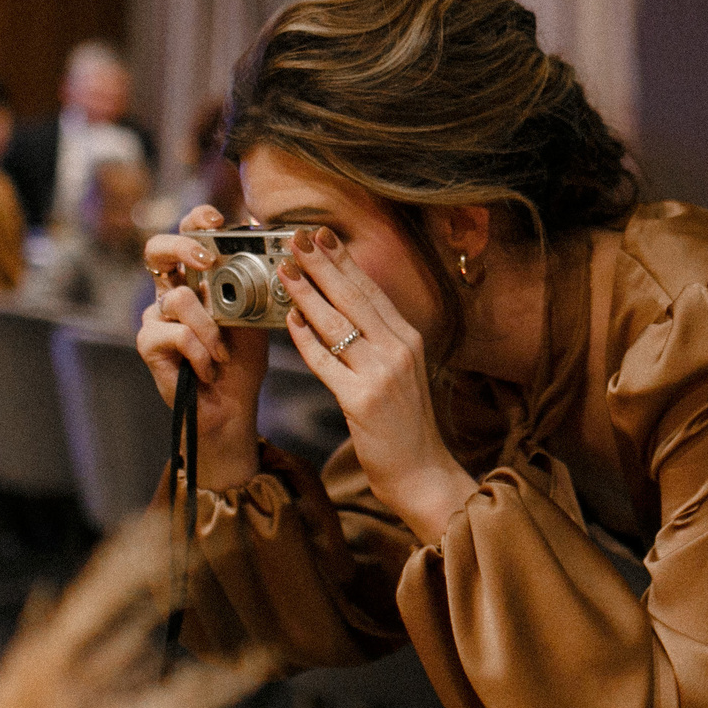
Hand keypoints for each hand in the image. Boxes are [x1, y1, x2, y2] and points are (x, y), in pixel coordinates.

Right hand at [135, 206, 271, 489]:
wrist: (232, 408)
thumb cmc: (242, 360)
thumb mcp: (258, 314)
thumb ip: (258, 277)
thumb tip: (264, 231)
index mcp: (196, 280)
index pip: (187, 234)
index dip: (196, 219)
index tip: (218, 218)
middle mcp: (170, 292)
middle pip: (156, 249)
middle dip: (182, 246)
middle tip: (207, 259)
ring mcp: (156, 317)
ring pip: (177, 297)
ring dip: (209, 327)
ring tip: (222, 354)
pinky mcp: (149, 344)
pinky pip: (177, 333)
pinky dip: (201, 353)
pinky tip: (209, 370)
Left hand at [277, 227, 477, 541]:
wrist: (422, 473)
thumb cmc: (404, 426)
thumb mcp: (399, 373)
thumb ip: (377, 342)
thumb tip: (341, 311)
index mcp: (409, 339)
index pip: (371, 291)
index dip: (345, 261)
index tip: (322, 234)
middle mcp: (399, 350)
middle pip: (355, 298)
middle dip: (323, 264)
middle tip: (297, 237)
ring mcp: (382, 374)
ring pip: (338, 324)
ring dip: (308, 294)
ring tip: (285, 270)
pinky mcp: (363, 401)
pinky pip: (326, 363)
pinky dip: (306, 340)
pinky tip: (289, 320)